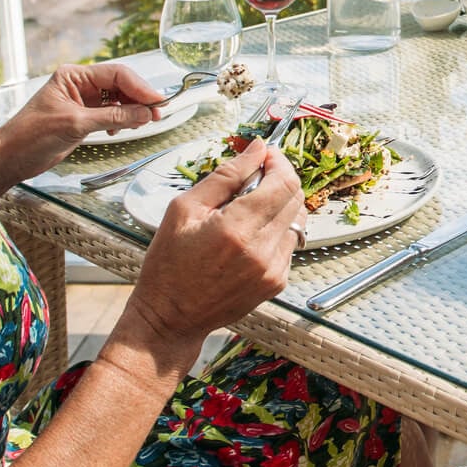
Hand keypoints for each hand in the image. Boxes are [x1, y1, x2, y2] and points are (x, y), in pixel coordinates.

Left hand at [0, 64, 164, 197]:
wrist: (9, 158)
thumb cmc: (30, 136)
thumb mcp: (75, 125)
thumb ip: (112, 118)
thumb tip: (144, 113)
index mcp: (73, 75)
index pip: (116, 74)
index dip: (140, 87)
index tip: (158, 101)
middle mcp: (79, 84)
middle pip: (120, 85)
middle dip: (139, 98)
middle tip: (157, 114)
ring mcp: (81, 101)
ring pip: (117, 99)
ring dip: (132, 110)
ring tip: (144, 122)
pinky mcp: (82, 117)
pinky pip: (111, 114)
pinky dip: (121, 121)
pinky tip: (122, 130)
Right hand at [126, 142, 303, 349]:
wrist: (170, 317)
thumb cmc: (169, 264)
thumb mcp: (185, 209)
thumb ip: (226, 175)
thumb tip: (256, 149)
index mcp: (237, 228)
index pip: (283, 182)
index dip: (278, 162)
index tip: (265, 155)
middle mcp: (262, 250)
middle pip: (296, 197)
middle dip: (280, 178)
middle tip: (255, 176)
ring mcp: (273, 269)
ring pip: (297, 219)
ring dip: (280, 204)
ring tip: (249, 208)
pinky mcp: (277, 282)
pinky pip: (290, 243)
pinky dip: (276, 230)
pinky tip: (250, 234)